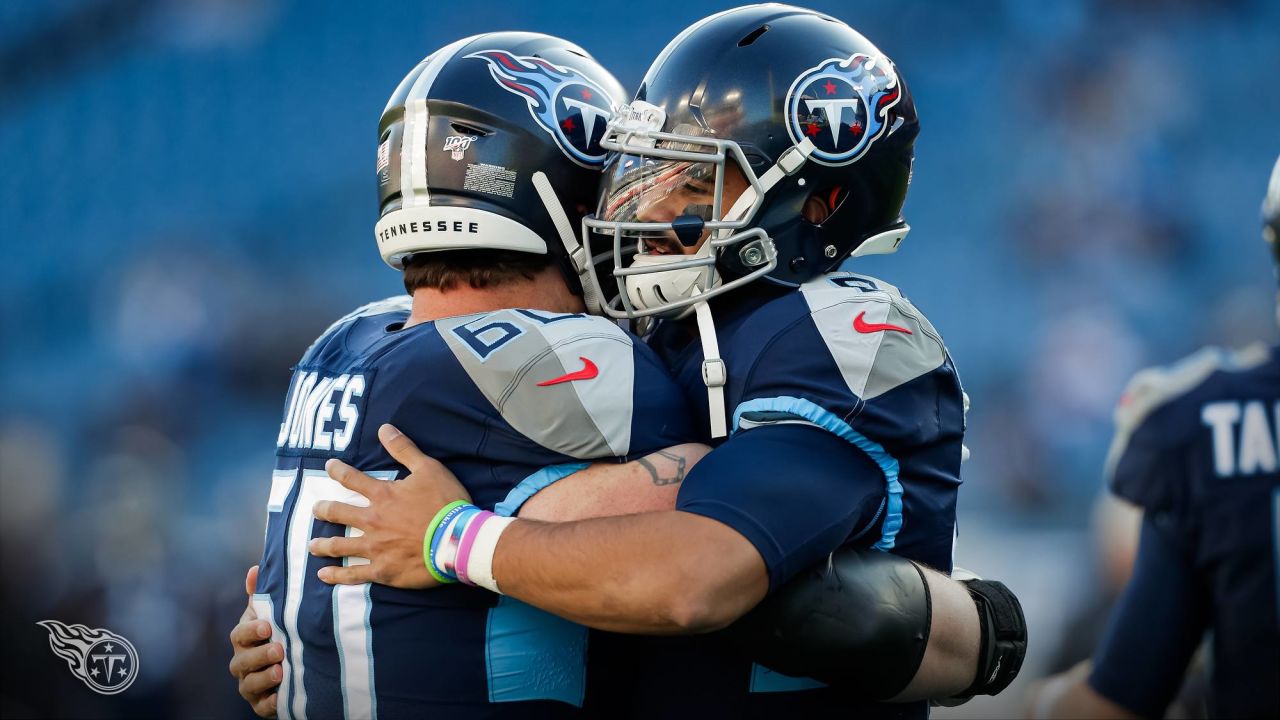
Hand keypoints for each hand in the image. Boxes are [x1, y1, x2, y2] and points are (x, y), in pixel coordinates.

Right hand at [228, 565, 282, 717]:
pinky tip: (279, 697)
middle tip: (278, 650)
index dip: (251, 631)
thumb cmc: (277, 635)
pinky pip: (262, 706)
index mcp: (245, 639)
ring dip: (263, 678)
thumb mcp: (271, 615)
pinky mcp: (261, 704)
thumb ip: (262, 596)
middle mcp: (243, 662)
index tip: (267, 626)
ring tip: (280, 671)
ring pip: (249, 684)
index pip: (240, 634)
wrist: (291, 668)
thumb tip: (255, 568)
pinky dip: (269, 703)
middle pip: (242, 660)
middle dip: (259, 655)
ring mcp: (250, 684)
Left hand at [310, 424, 471, 587]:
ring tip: (311, 545)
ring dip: (323, 544)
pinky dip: (337, 576)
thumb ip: (404, 449)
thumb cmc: (445, 503)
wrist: (457, 540)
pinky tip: (323, 575)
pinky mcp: (382, 570)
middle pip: (339, 513)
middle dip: (324, 509)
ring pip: (340, 546)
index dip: (338, 471)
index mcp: (382, 496)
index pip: (353, 479)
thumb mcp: (429, 468)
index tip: (329, 467)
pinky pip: (353, 575)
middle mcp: (372, 521)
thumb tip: (384, 428)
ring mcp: (374, 548)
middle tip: (315, 508)